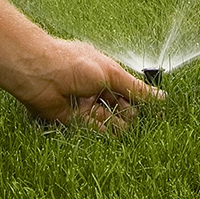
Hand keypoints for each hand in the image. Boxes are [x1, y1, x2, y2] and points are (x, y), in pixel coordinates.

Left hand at [14, 39, 165, 132]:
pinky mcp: (71, 118)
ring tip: (127, 128)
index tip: (156, 111)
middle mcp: (95, 87)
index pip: (128, 88)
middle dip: (130, 112)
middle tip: (139, 120)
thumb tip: (161, 96)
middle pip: (119, 105)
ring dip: (118, 123)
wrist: (38, 73)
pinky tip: (113, 134)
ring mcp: (84, 102)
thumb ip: (136, 89)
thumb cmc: (75, 64)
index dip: (141, 99)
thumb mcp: (112, 74)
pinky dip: (103, 131)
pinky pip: (91, 127)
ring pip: (107, 117)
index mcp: (105, 71)